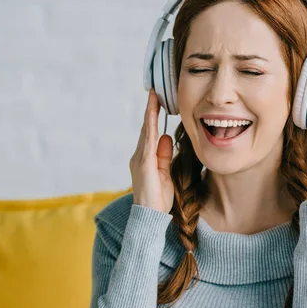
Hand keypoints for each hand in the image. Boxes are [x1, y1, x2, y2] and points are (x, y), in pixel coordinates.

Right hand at [129, 88, 174, 213]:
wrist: (149, 216)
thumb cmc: (158, 198)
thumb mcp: (165, 172)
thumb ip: (165, 155)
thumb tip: (167, 137)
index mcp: (145, 158)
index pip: (150, 133)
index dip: (153, 117)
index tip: (158, 101)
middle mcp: (139, 156)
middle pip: (146, 128)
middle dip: (150, 109)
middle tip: (155, 91)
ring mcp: (139, 158)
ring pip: (146, 130)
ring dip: (150, 113)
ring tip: (154, 96)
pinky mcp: (143, 162)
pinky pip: (148, 140)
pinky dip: (150, 125)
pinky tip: (153, 114)